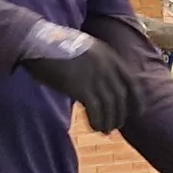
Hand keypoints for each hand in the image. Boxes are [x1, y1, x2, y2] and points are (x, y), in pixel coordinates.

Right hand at [21, 36, 140, 133]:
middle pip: (120, 96)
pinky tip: (94, 127)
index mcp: (108, 54)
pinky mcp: (82, 86)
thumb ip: (95, 66)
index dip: (136, 99)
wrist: (36, 42)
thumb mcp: (83, 50)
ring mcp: (95, 75)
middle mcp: (106, 65)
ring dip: (109, 121)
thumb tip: (99, 88)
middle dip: (120, 114)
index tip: (137, 112)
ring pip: (110, 105)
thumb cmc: (54, 48)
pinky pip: (96, 109)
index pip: (131, 80)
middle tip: (115, 126)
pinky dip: (97, 121)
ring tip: (104, 130)